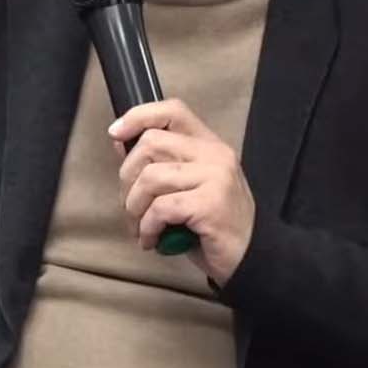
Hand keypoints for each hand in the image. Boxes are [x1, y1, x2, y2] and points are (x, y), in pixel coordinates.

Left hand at [110, 98, 257, 283]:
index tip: (116, 133)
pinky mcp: (210, 204)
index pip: (173, 111)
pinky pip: (160, 208)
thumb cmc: (213, 225)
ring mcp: (215, 178)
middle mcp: (214, 155)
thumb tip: (120, 141)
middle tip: (131, 206)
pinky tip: (152, 240)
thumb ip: (158, 163)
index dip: (138, 116)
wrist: (251, 257)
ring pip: (150, 177)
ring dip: (135, 207)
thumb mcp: (186, 187)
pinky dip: (148, 227)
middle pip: (151, 143)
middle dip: (127, 178)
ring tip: (141, 228)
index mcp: (209, 145)